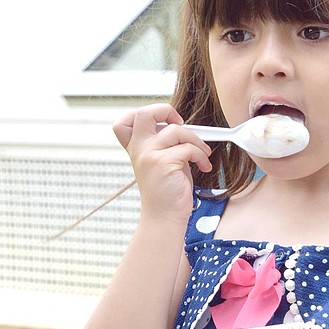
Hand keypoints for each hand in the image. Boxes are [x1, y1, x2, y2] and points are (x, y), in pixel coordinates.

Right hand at [113, 104, 212, 221]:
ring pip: (176, 130)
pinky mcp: (163, 164)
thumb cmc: (168, 192)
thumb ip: (166, 144)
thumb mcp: (163, 162)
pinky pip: (188, 148)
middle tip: (180, 124)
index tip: (164, 122)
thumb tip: (184, 128)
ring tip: (203, 154)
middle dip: (166, 111)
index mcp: (136, 149)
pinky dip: (201, 155)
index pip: (125, 121)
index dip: (145, 114)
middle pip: (144, 113)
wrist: (165, 218)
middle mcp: (139, 150)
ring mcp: (149, 156)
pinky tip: (203, 165)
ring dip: (196, 140)